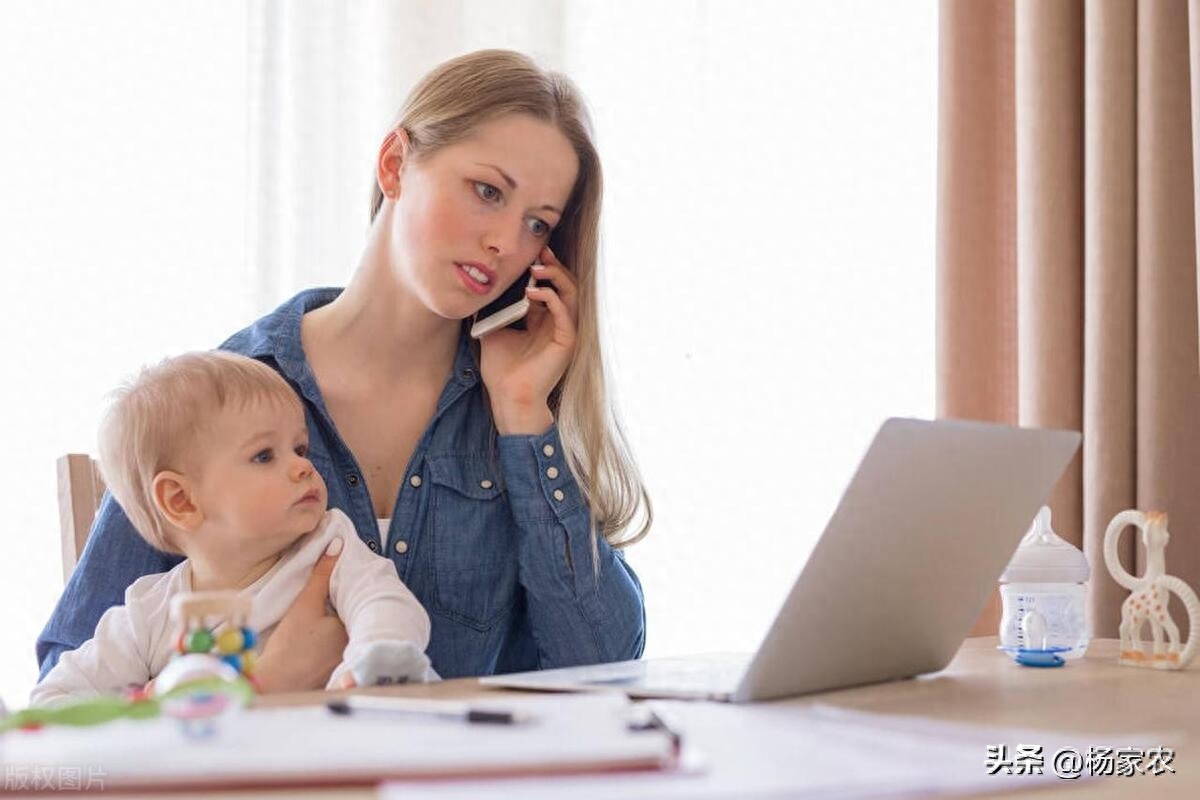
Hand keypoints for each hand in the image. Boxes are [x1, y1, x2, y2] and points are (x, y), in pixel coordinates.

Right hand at [253, 538, 347, 692]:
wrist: (273, 683)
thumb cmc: (290, 646)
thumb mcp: (305, 605)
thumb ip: (321, 575)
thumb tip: (337, 545)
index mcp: (356, 629)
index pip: (361, 599)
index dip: (353, 584)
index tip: (347, 570)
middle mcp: (358, 645)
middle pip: (356, 614)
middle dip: (347, 600)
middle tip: (337, 582)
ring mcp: (349, 659)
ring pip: (348, 628)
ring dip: (341, 616)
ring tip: (329, 601)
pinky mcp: (336, 669)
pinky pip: (340, 642)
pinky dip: (334, 632)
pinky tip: (322, 626)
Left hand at [479, 245, 577, 433]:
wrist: (508, 396)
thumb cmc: (501, 369)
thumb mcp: (493, 330)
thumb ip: (494, 310)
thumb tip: (481, 289)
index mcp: (542, 321)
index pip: (549, 287)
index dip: (542, 269)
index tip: (531, 254)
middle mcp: (556, 324)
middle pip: (564, 285)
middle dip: (554, 265)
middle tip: (541, 251)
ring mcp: (564, 332)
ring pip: (571, 293)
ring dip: (556, 276)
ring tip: (538, 268)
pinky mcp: (567, 341)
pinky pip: (566, 312)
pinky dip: (551, 297)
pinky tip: (533, 291)